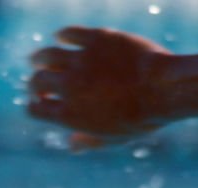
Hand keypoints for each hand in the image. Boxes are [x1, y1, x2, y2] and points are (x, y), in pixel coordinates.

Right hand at [28, 27, 172, 147]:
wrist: (163, 89)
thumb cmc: (141, 119)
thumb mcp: (113, 138)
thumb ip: (88, 141)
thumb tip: (71, 145)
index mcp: (69, 115)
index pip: (35, 110)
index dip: (34, 106)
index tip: (40, 103)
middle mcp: (68, 87)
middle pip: (37, 82)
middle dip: (34, 85)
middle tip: (38, 84)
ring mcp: (80, 60)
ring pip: (46, 56)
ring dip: (39, 59)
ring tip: (38, 59)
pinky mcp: (95, 39)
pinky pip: (69, 34)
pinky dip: (62, 36)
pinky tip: (61, 38)